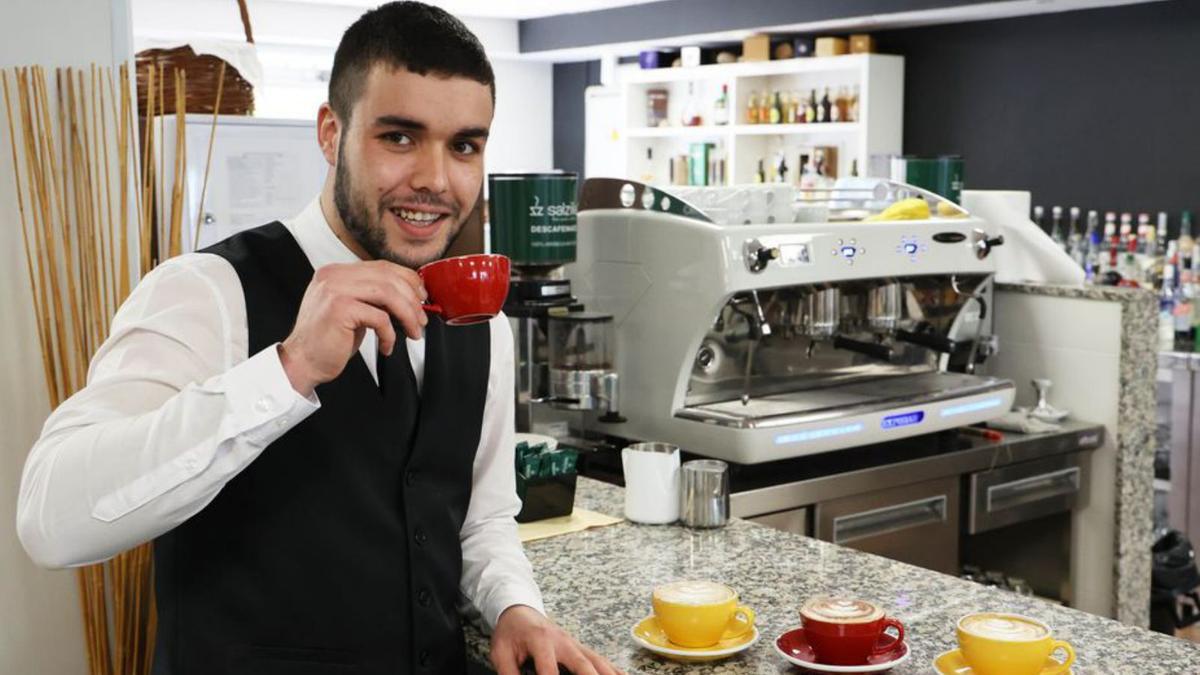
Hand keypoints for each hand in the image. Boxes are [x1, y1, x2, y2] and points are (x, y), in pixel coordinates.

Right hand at [279, 260, 426, 395]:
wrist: (302, 362)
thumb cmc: (328, 341)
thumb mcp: (352, 311)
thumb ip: (372, 297)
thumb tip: (408, 296)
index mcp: (337, 272)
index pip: (382, 266)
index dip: (407, 280)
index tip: (421, 296)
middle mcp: (334, 276)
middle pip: (388, 277)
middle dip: (412, 299)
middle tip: (421, 319)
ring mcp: (335, 290)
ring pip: (388, 294)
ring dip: (407, 314)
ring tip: (413, 332)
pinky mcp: (339, 309)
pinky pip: (379, 318)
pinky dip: (389, 334)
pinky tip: (387, 346)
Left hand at [490, 605, 622, 674]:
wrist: (519, 611)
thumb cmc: (511, 632)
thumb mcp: (501, 652)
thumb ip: (509, 674)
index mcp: (541, 640)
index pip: (548, 670)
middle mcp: (563, 641)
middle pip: (582, 664)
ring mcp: (575, 644)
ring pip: (597, 661)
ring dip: (610, 674)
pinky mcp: (581, 648)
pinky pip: (601, 660)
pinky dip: (614, 669)